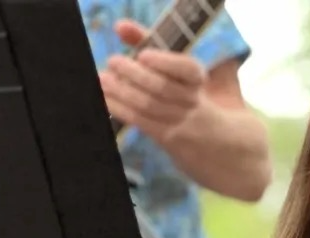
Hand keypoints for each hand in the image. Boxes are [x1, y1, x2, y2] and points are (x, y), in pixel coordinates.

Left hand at [100, 19, 206, 141]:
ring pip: (149, 106)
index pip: (187, 69)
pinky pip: (141, 121)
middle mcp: (192, 100)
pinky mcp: (167, 137)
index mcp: (197, 78)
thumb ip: (146, 40)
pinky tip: (106, 98)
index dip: (165, 62)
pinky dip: (120, 108)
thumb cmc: (179, 89)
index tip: (142, 54)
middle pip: (163, 88)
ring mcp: (181, 122)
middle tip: (113, 61)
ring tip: (104, 79)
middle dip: (135, 74)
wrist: (206, 135)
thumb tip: (121, 27)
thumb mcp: (172, 65)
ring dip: (123, 92)